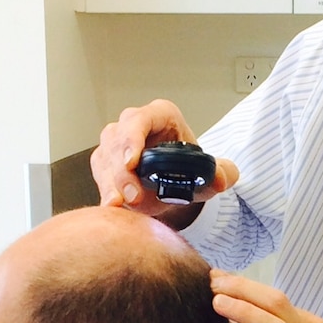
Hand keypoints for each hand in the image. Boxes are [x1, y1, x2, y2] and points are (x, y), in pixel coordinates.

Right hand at [90, 99, 238, 224]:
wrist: (176, 187)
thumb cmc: (188, 170)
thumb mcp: (210, 171)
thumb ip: (222, 172)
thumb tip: (222, 179)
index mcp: (161, 116)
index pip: (141, 118)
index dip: (133, 137)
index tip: (132, 161)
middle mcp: (133, 126)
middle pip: (118, 140)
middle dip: (123, 170)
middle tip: (133, 194)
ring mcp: (115, 145)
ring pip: (104, 159)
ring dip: (111, 183)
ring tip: (121, 203)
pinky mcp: (105, 164)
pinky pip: (99, 175)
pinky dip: (105, 192)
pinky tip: (111, 207)